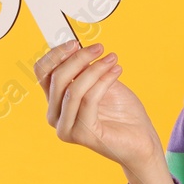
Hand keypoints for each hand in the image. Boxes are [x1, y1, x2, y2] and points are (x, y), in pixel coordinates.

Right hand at [33, 39, 172, 183]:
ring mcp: (66, 127)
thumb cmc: (122, 113)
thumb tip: (77, 47)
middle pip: (56, 78)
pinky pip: (89, 99)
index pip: (42, 72)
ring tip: (112, 60)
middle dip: (79, 58)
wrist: (141, 141)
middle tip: (100, 48)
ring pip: (73, 88)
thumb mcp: (100, 83)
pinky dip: (104, 80)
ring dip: (95, 68)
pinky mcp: (81, 134)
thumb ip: (85, 69)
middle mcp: (55, 116)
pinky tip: (116, 71)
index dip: (56, 54)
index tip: (75, 42)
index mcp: (55, 102)